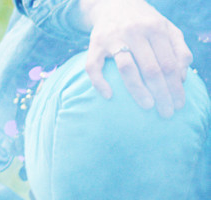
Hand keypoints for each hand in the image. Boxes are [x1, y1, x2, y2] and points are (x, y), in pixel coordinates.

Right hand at [83, 0, 192, 117]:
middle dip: (161, 93)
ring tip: (147, 107)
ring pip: (126, 68)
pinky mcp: (94, 44)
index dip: (176, 86)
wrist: (113, 3)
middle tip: (166, 113)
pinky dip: (100, 82)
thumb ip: (179, 49)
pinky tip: (109, 96)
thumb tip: (182, 78)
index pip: (169, 63)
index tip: (179, 104)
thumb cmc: (145, 22)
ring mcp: (113, 38)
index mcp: (155, 29)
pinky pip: (94, 66)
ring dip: (138, 90)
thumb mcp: (166, 28)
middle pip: (151, 68)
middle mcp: (134, 32)